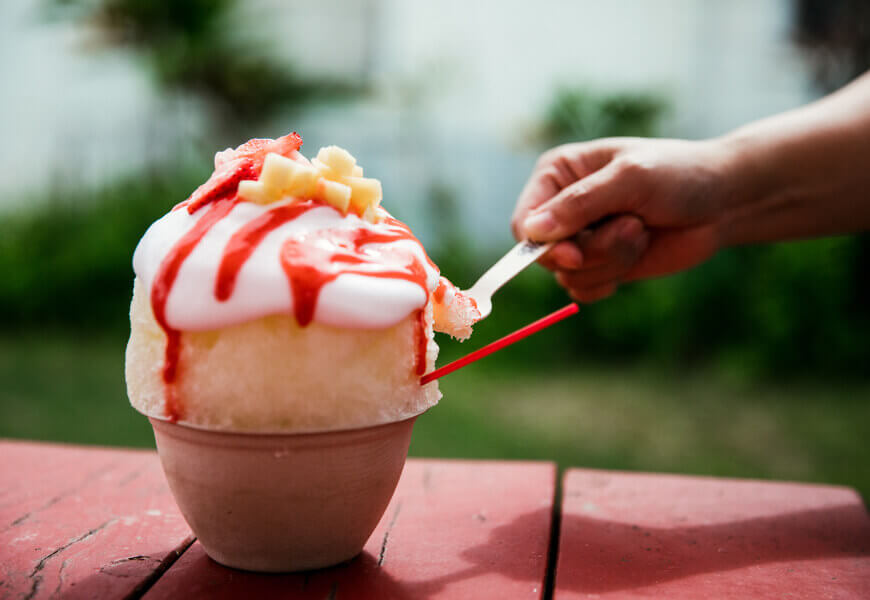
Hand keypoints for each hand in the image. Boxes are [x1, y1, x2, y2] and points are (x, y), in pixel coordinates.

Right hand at [512, 137, 734, 301]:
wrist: (723, 202)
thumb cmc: (678, 175)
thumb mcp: (630, 179)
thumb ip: (581, 204)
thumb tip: (533, 232)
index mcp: (557, 175)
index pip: (524, 221)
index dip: (541, 245)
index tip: (573, 254)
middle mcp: (561, 207)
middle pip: (544, 254)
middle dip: (590, 251)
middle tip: (633, 229)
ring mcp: (580, 238)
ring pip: (568, 274)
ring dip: (609, 261)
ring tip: (641, 231)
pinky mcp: (599, 264)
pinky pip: (583, 289)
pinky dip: (611, 277)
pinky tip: (636, 256)